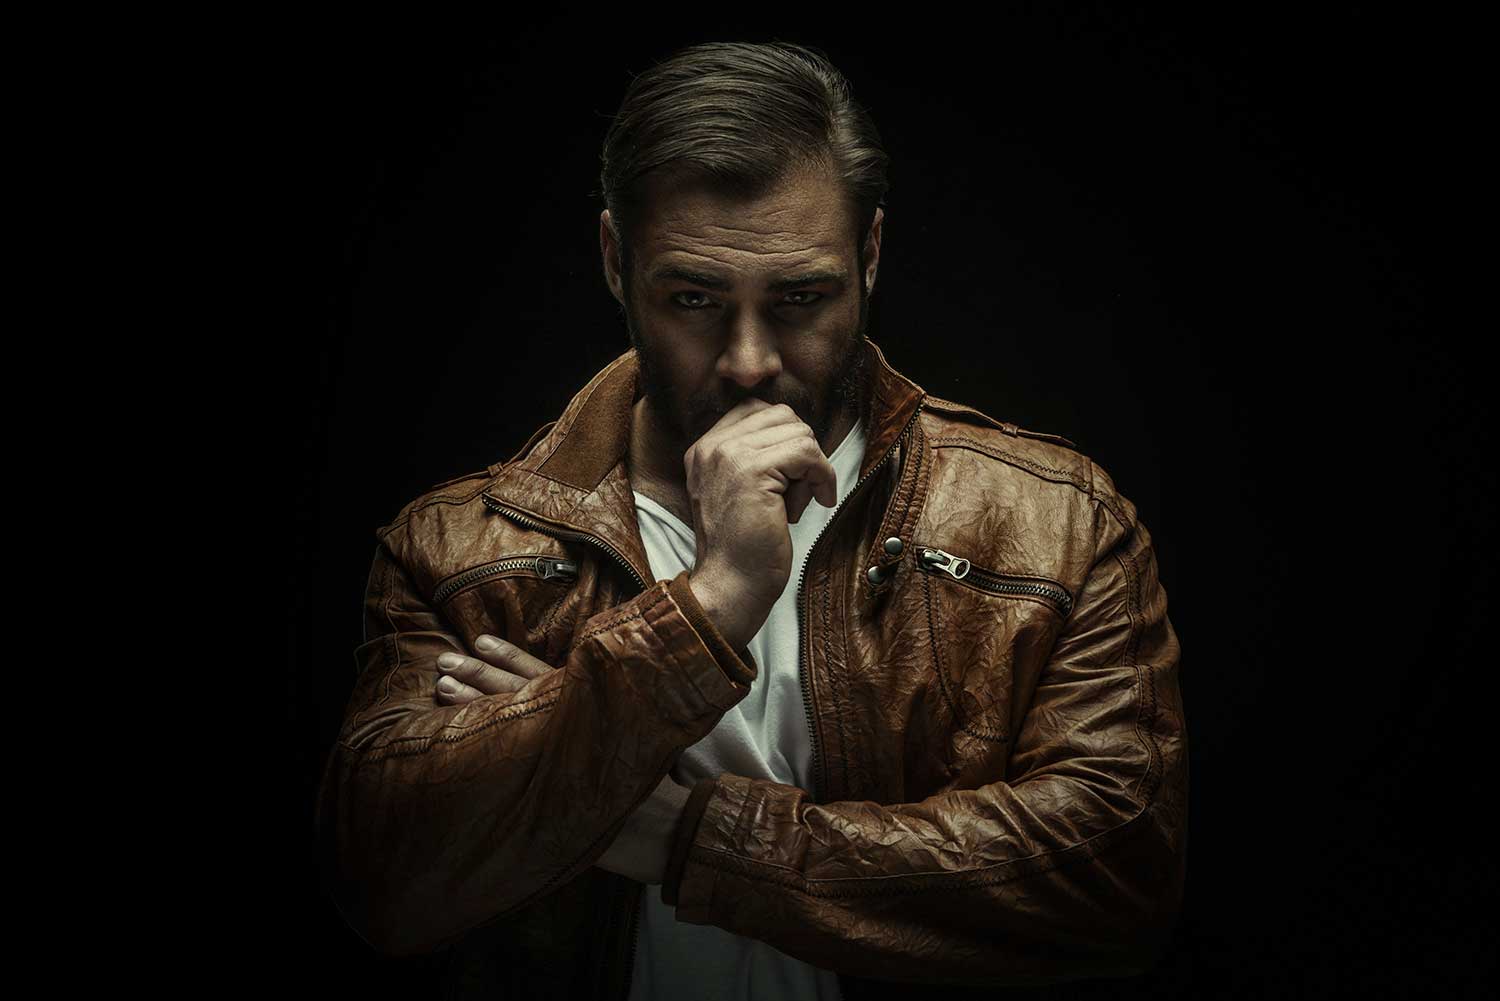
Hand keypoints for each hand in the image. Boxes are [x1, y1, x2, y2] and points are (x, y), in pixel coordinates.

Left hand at [433, 634, 692, 885]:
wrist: (666, 828)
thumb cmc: (650, 786)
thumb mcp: (627, 737)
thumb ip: (598, 712)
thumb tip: (570, 693)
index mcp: (589, 709)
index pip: (540, 676)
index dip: (509, 659)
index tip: (479, 641)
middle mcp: (572, 727)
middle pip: (517, 694)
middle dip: (478, 676)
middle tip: (444, 661)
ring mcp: (559, 759)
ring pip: (507, 722)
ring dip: (472, 703)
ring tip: (440, 687)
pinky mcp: (550, 790)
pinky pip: (508, 762)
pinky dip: (482, 745)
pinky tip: (453, 738)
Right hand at [683, 398, 837, 648]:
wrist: (731, 585)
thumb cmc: (745, 547)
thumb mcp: (740, 491)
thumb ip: (755, 457)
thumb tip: (800, 433)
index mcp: (703, 448)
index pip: (757, 409)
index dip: (786, 438)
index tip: (793, 474)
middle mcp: (710, 445)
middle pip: (782, 416)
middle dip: (801, 452)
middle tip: (796, 493)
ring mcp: (728, 454)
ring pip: (799, 432)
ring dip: (811, 468)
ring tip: (796, 503)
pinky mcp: (751, 470)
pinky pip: (807, 452)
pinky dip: (823, 476)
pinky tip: (819, 502)